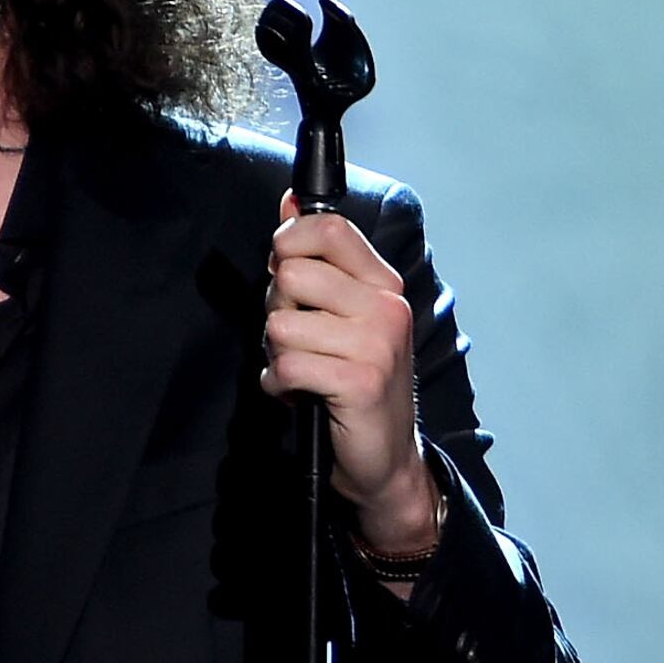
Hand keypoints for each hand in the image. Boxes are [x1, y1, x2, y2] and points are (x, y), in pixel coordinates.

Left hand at [266, 194, 435, 557]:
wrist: (386, 461)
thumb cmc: (357, 384)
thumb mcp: (343, 316)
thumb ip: (317, 259)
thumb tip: (287, 201)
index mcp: (383, 284)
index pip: (329, 227)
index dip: (288, 241)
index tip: (285, 270)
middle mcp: (386, 307)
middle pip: (292, 273)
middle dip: (278, 309)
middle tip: (300, 340)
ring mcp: (377, 344)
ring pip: (281, 322)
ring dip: (277, 353)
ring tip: (303, 370)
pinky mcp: (360, 381)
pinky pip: (287, 364)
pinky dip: (279, 384)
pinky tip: (299, 394)